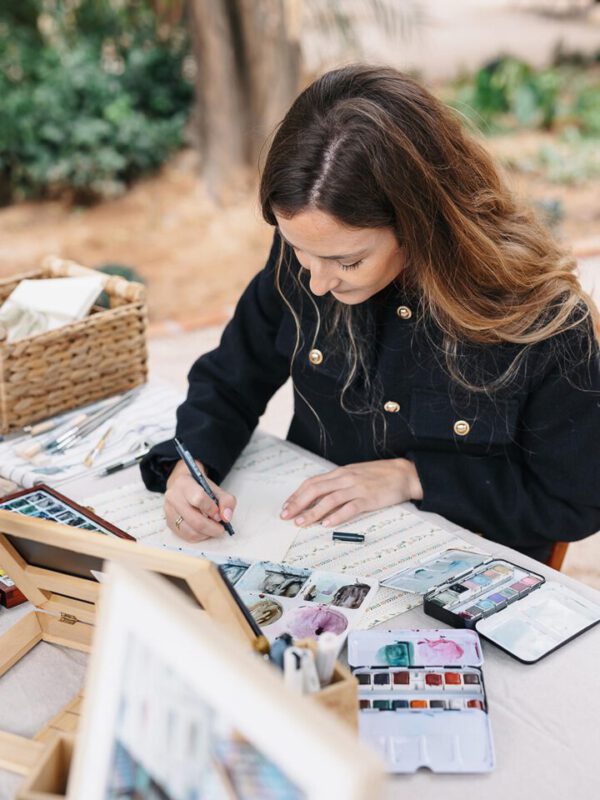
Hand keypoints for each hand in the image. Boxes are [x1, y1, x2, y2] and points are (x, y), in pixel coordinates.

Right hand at [165, 459, 235, 541]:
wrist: (182, 485)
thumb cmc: (199, 487)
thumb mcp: (216, 489)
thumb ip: (226, 501)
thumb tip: (226, 517)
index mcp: (184, 483)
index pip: (198, 498)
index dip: (212, 509)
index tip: (220, 515)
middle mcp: (173, 497)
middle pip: (194, 520)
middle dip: (212, 528)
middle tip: (221, 529)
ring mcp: (169, 511)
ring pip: (190, 531)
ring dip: (206, 534)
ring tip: (213, 529)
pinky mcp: (169, 522)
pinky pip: (185, 536)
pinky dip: (198, 536)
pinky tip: (204, 531)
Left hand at [280, 459, 422, 528]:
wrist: (403, 473)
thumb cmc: (378, 475)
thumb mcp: (354, 474)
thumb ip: (337, 484)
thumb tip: (319, 496)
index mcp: (340, 473)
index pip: (312, 483)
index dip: (297, 495)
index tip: (286, 507)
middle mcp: (345, 478)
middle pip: (315, 490)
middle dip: (298, 503)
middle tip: (286, 516)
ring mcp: (357, 488)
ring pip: (329, 500)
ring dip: (313, 512)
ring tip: (301, 522)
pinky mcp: (368, 499)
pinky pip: (349, 507)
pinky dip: (336, 516)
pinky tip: (327, 524)